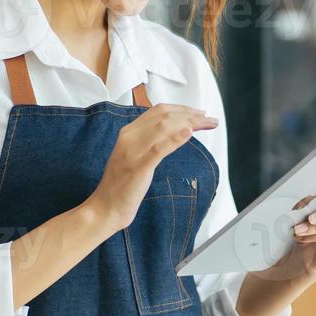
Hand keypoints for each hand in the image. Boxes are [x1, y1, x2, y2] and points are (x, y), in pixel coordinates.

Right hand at [87, 103, 216, 231]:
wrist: (106, 207)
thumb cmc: (122, 184)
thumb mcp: (134, 155)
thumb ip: (149, 141)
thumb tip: (173, 132)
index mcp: (128, 132)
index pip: (158, 111)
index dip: (181, 109)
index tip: (198, 113)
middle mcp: (129, 137)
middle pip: (164, 115)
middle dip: (190, 114)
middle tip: (209, 119)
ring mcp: (133, 151)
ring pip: (164, 127)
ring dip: (190, 123)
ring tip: (207, 123)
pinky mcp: (138, 167)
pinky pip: (159, 148)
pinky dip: (175, 138)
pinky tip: (189, 133)